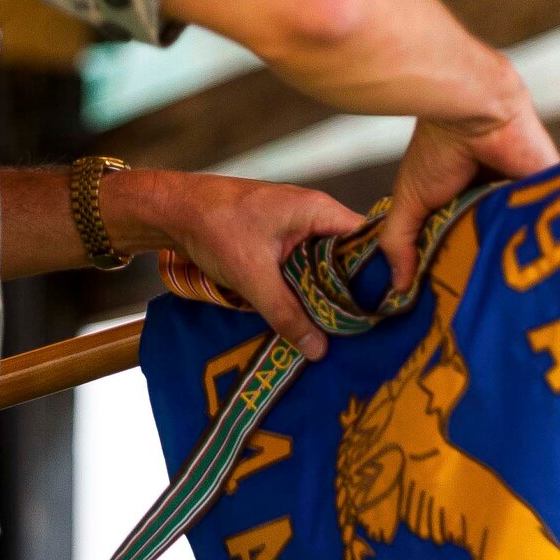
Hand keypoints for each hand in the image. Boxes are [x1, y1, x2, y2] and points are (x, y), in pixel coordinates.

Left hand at [112, 171, 361, 359]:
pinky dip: (306, 289)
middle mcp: (315, 215)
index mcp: (319, 211)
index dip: (381, 273)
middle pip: (350, 257)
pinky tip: (309, 317)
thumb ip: (287, 313)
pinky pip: (306, 267)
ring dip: (327, 294)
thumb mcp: (253, 277)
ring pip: (326, 265)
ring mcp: (298, 227)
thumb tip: (320, 349)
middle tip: (364, 330)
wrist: (174, 210)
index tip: (385, 309)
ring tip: (341, 331)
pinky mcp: (281, 240)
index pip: (368, 240)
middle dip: (354, 292)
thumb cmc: (216, 228)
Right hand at [379, 89, 556, 292]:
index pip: (467, 248)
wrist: (473, 114)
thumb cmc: (437, 151)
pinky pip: (557, 223)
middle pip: (499, 248)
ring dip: (524, 263)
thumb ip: (399, 242)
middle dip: (494, 276)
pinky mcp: (551, 190)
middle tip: (492, 314)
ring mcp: (525, 198)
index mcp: (464, 205)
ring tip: (521, 303)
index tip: (459, 309)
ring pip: (528, 241)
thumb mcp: (409, 202)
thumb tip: (397, 288)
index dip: (462, 275)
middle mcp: (496, 203)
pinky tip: (550, 273)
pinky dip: (554, 244)